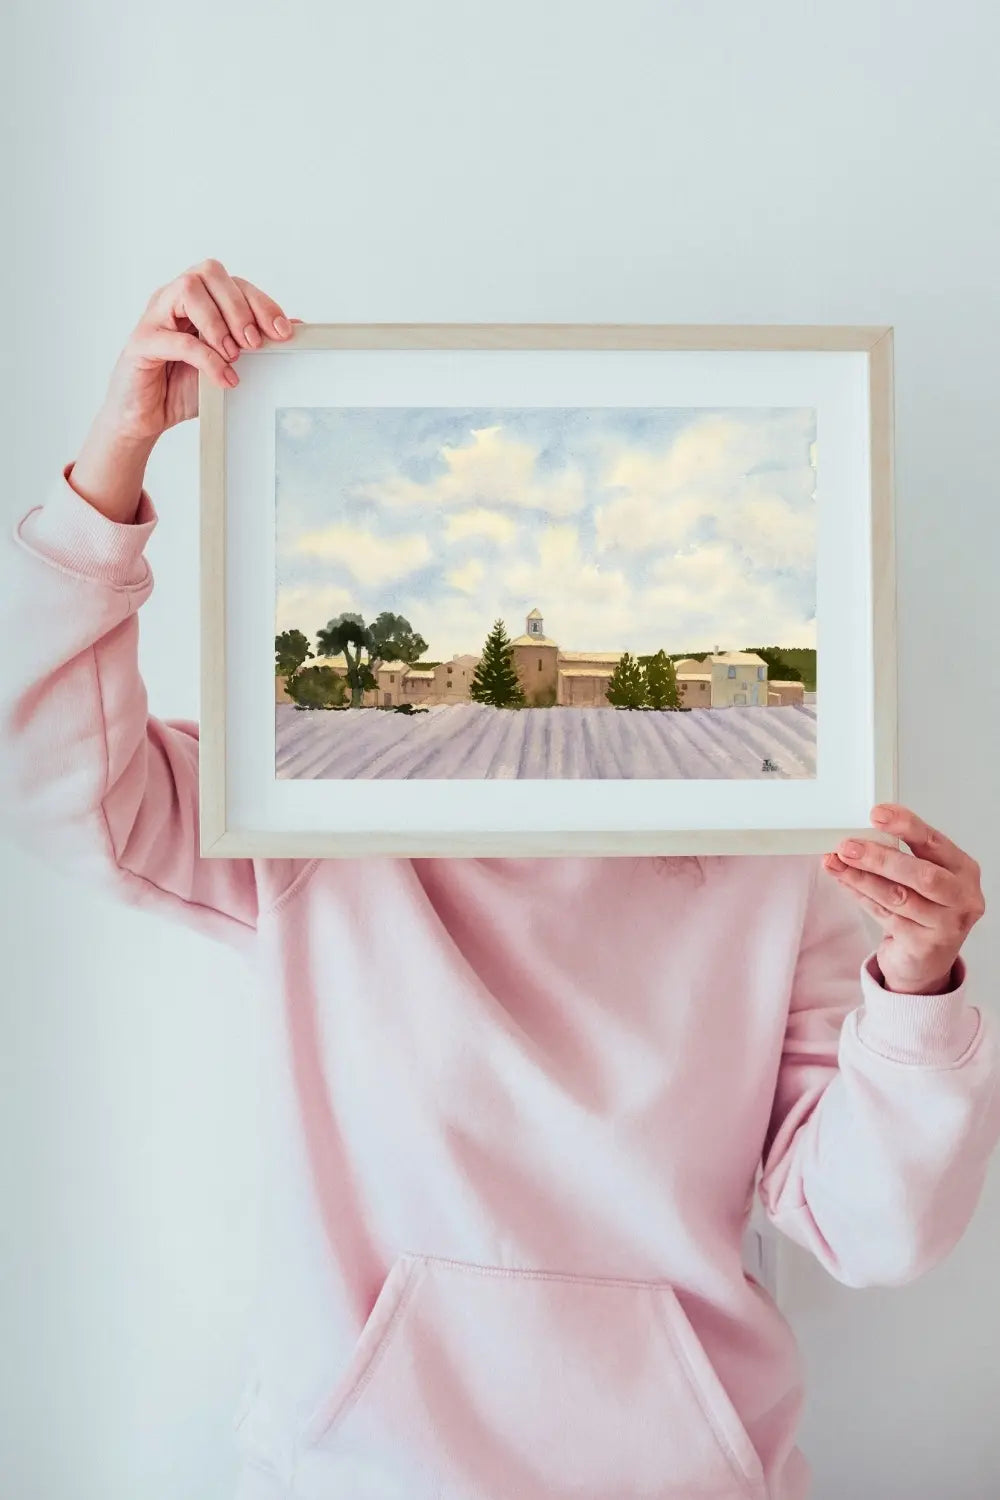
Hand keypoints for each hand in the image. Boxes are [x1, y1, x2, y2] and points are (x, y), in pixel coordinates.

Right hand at [70, 260, 298, 521]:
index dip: (261, 302)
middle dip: (240, 307)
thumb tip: (295, 325)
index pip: (233, 282)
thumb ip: (255, 344)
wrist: (145, 417)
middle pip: (210, 272)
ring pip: (189, 289)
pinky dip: (206, 357)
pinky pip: (176, 338)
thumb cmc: (182, 386)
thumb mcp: (228, 364)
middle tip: (255, 343)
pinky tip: (223, 377)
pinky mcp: (142, 341)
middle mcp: (174, 299)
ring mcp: (155, 316)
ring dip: (219, 321)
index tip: (282, 330)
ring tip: (234, 354)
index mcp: (198, 300)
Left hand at [823, 805, 985, 994]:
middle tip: (848, 846)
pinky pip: (885, 916)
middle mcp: (962, 897)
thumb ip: (899, 856)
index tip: (878, 814)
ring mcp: (946, 925)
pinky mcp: (925, 946)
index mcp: (963, 870)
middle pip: (921, 875)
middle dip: (880, 858)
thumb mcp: (920, 878)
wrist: (926, 960)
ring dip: (862, 878)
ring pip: (898, 897)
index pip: (934, 842)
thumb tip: (859, 835)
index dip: (906, 826)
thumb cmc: (925, 909)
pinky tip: (846, 883)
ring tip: (837, 863)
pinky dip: (861, 897)